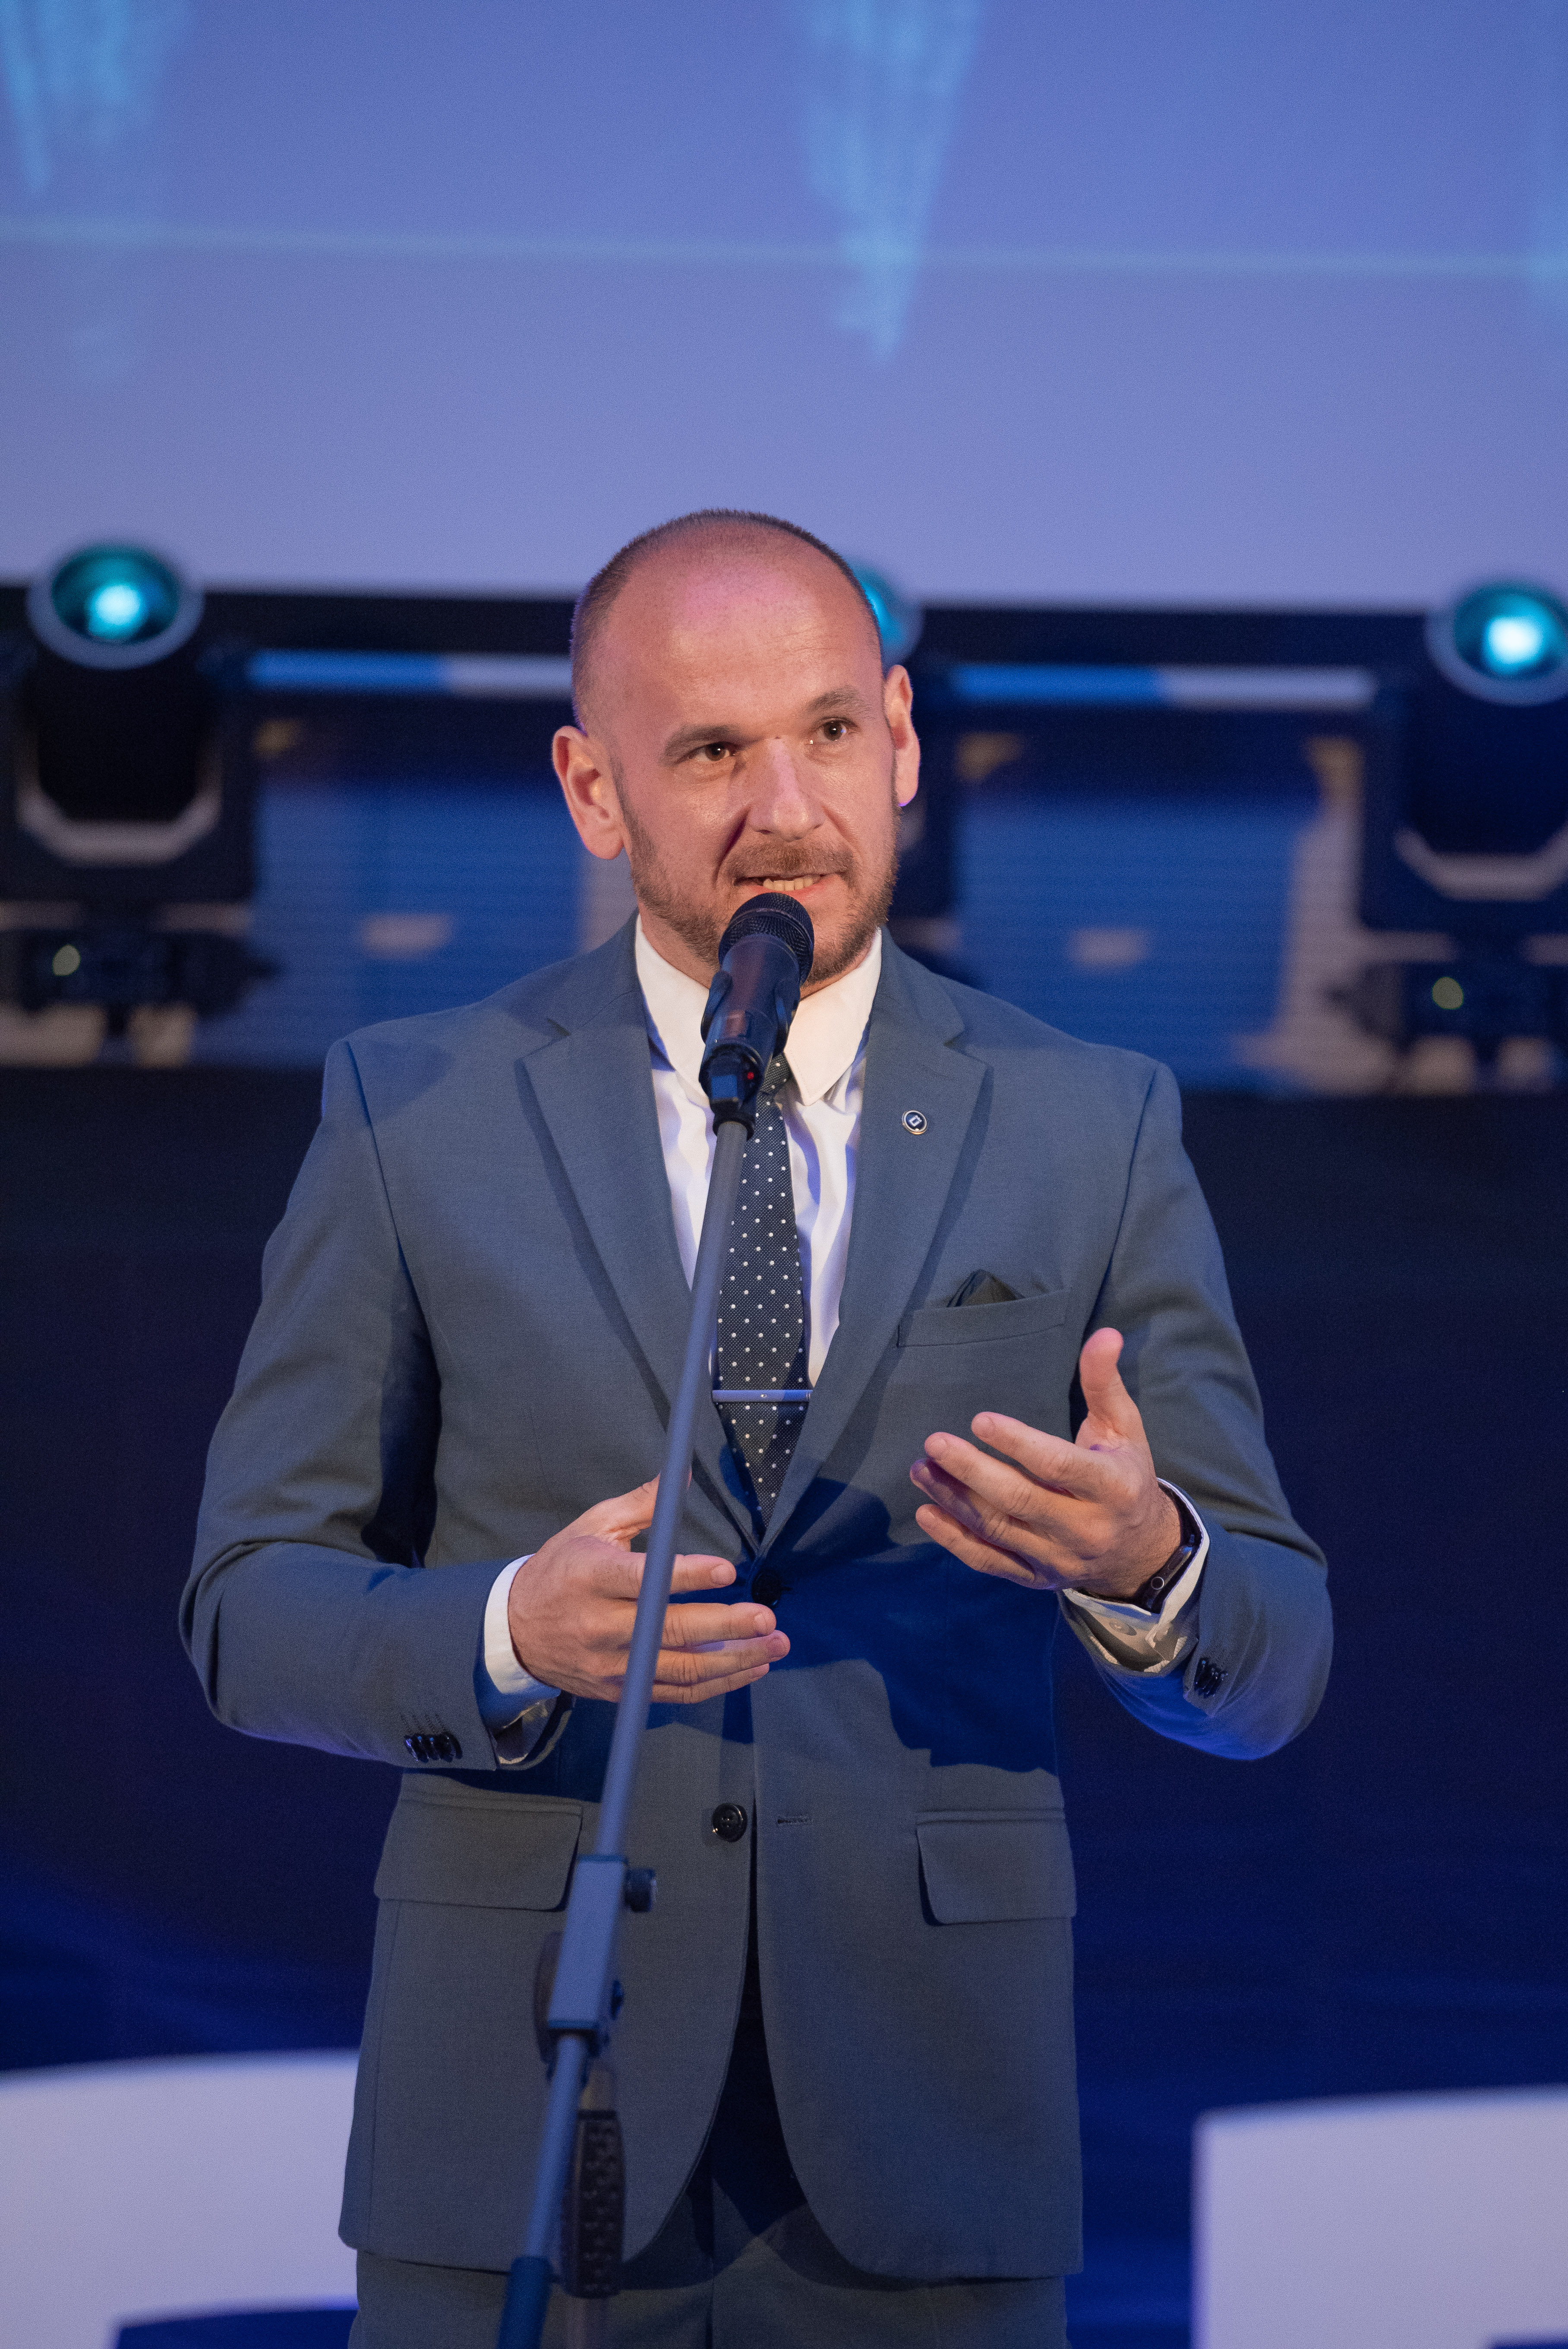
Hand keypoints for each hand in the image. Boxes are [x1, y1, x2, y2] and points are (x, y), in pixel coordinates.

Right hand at [506, 1476, 788, 1702]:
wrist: (517, 1629)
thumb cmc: (562, 1568)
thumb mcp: (593, 1526)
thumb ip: (642, 1505)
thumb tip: (682, 1476)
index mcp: (591, 1577)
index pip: (642, 1580)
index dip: (686, 1576)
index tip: (728, 1570)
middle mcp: (600, 1625)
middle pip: (668, 1630)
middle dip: (724, 1626)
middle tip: (765, 1617)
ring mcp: (611, 1663)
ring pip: (679, 1668)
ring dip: (732, 1660)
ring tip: (772, 1644)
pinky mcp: (620, 1689)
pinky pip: (674, 1692)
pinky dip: (716, 1684)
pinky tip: (749, 1668)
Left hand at [909, 1328, 1180, 1599]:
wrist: (1141, 1553)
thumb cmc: (1127, 1476)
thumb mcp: (1125, 1429)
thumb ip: (1105, 1383)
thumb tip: (1105, 1334)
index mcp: (1112, 1487)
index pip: (1058, 1465)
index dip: (1018, 1443)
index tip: (980, 1419)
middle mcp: (1085, 1528)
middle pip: (1020, 1500)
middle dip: (972, 1471)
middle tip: (934, 1443)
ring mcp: (1058, 1557)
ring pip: (998, 1529)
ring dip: (954, 1499)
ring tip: (920, 1468)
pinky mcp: (1036, 1577)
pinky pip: (990, 1562)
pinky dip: (955, 1541)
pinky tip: (927, 1513)